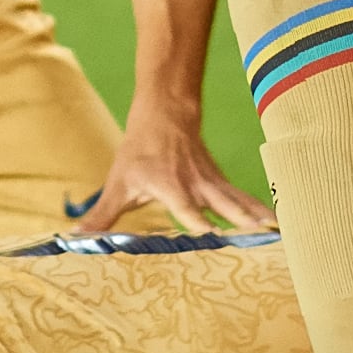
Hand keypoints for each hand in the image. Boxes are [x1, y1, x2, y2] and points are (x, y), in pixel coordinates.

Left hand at [68, 115, 272, 234]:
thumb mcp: (117, 184)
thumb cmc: (139, 152)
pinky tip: (276, 224)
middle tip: (258, 238)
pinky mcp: (222, 182)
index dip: (198, 222)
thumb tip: (75, 239)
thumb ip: (101, 217)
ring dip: (256, 217)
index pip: (186, 208)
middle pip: (222, 205)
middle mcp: (196, 186)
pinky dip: (259, 210)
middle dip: (239, 222)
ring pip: (238, 201)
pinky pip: (243, 198)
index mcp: (170, 187)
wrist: (165, 112)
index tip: (211, 237)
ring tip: (276, 233)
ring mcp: (212, 183)